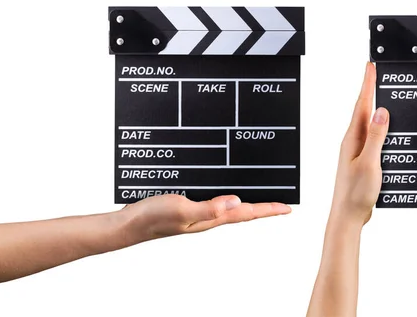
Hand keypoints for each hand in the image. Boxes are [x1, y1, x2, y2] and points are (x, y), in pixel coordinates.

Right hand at [119, 194, 291, 242]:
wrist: (128, 224)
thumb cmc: (152, 219)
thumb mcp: (182, 209)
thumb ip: (209, 208)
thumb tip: (237, 202)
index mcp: (211, 218)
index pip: (246, 213)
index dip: (268, 210)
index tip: (288, 208)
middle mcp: (208, 216)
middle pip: (243, 211)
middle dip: (263, 207)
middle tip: (281, 205)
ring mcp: (198, 212)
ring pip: (230, 207)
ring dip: (247, 202)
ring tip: (262, 199)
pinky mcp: (188, 206)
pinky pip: (215, 201)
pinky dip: (227, 197)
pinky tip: (226, 192)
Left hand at [331, 62, 388, 225]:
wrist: (347, 216)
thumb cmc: (355, 193)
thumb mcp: (369, 163)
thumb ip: (376, 137)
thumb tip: (381, 111)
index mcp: (352, 139)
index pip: (362, 105)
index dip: (367, 85)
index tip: (370, 67)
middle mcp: (352, 142)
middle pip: (364, 110)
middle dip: (371, 90)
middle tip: (377, 73)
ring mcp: (356, 151)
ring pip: (368, 124)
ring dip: (375, 108)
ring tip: (381, 92)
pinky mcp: (362, 161)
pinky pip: (372, 137)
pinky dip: (379, 127)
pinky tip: (385, 128)